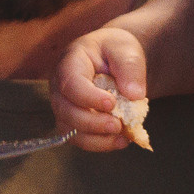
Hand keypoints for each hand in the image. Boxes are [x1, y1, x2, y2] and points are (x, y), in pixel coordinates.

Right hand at [52, 27, 146, 151]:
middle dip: (92, 123)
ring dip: (96, 139)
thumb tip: (134, 94)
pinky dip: (100, 144)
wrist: (114, 59)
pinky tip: (121, 140)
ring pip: (70, 131)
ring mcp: (64, 106)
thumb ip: (130, 68)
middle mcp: (60, 86)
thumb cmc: (116, 51)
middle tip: (118, 125)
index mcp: (70, 62)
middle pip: (66, 111)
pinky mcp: (73, 121)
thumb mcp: (126, 50)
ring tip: (122, 138)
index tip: (112, 103)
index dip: (88, 97)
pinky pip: (80, 139)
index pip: (70, 83)